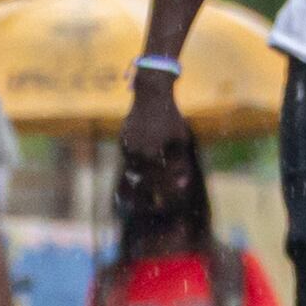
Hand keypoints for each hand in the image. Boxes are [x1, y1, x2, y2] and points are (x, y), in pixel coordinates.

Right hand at [116, 68, 193, 194]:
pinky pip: (127, 162)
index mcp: (152, 154)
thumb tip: (183, 185)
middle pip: (142, 182)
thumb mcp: (180, 140)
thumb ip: (180, 163)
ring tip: (140, 199)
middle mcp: (136, 153)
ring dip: (137, 186)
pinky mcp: (122, 143)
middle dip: (148, 196)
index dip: (165, 194)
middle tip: (153, 209)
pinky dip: (132, 171)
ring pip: (131, 173)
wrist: (150, 96)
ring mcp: (126, 148)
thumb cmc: (170, 118)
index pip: (159, 182)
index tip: (169, 206)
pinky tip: (137, 177)